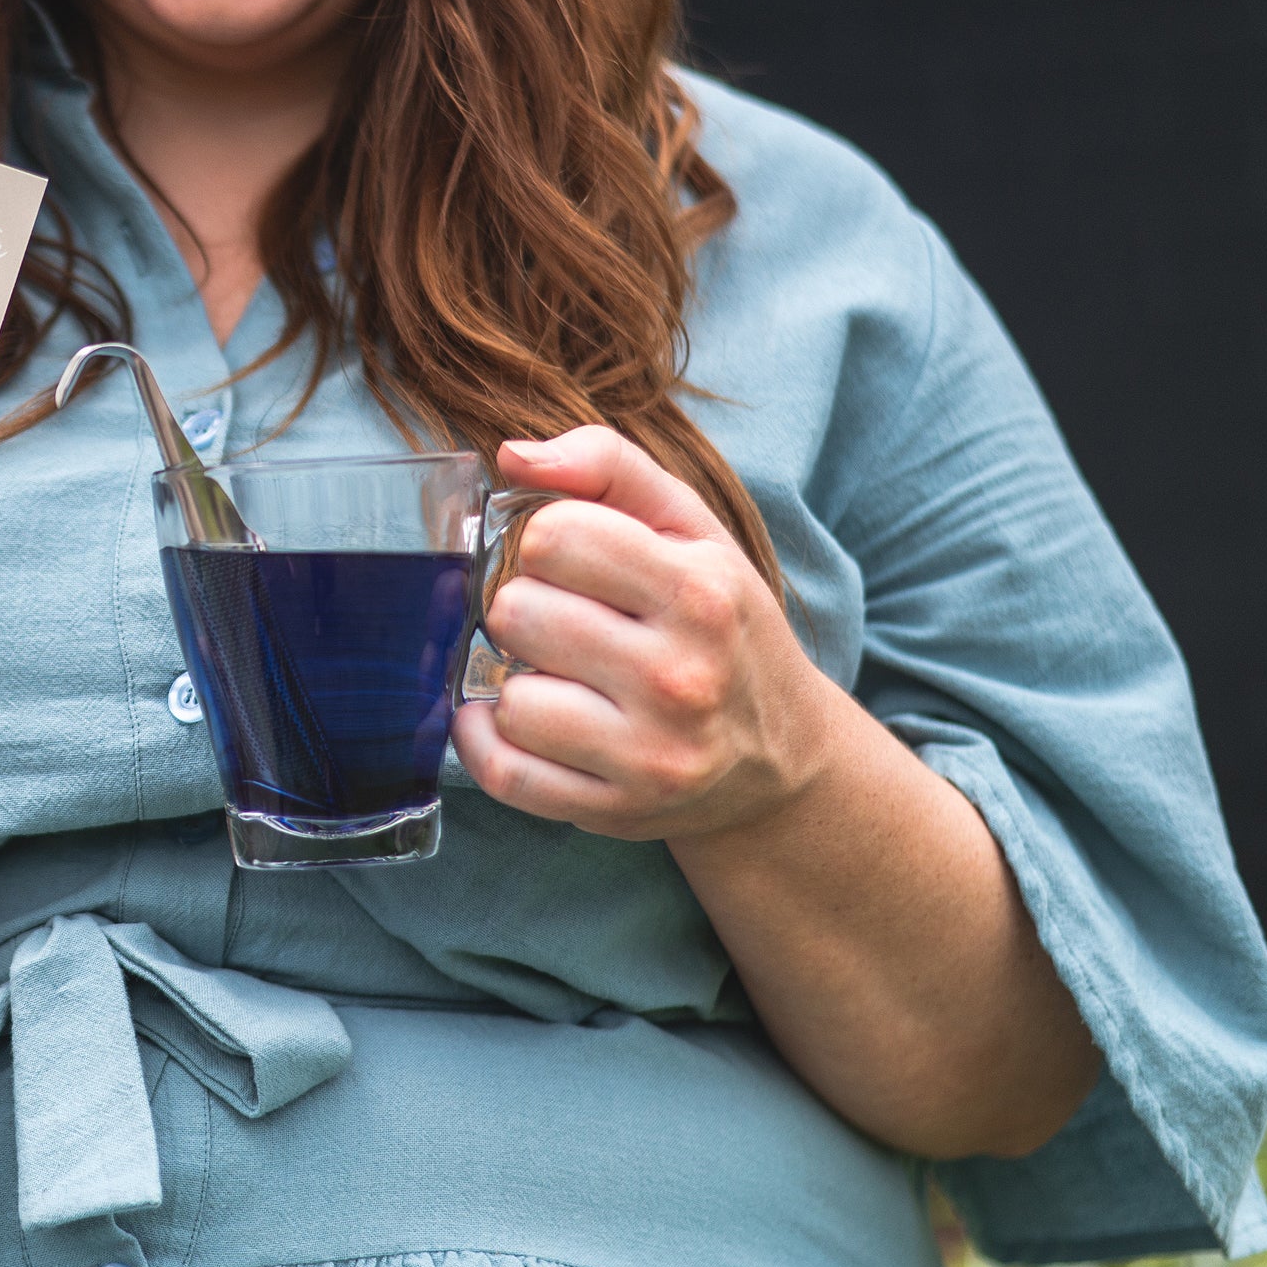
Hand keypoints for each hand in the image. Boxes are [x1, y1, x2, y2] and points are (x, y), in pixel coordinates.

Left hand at [454, 426, 837, 843]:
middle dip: (526, 609)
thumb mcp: (692, 530)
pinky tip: (510, 718)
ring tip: (556, 676)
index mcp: (701, 592)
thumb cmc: (721, 624)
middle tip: (563, 623)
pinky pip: (504, 773)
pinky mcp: (614, 811)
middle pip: (517, 613)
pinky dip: (486, 743)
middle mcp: (681, 678)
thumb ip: (608, 466)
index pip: (554, 536)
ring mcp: (649, 755)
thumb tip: (511, 455)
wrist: (780, 755)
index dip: (545, 541)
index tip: (570, 561)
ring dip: (516, 682)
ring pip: (510, 699)